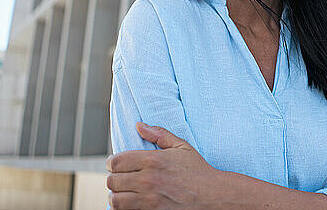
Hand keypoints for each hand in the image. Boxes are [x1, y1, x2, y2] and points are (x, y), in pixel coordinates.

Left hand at [106, 122, 223, 208]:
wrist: (213, 196)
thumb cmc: (198, 172)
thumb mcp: (182, 147)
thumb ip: (159, 134)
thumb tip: (139, 126)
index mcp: (153, 160)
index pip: (117, 162)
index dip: (113, 163)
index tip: (116, 164)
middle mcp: (149, 180)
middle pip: (113, 181)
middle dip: (114, 178)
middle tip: (121, 178)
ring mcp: (149, 201)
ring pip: (115, 199)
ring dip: (117, 195)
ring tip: (123, 192)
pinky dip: (124, 208)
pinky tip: (131, 202)